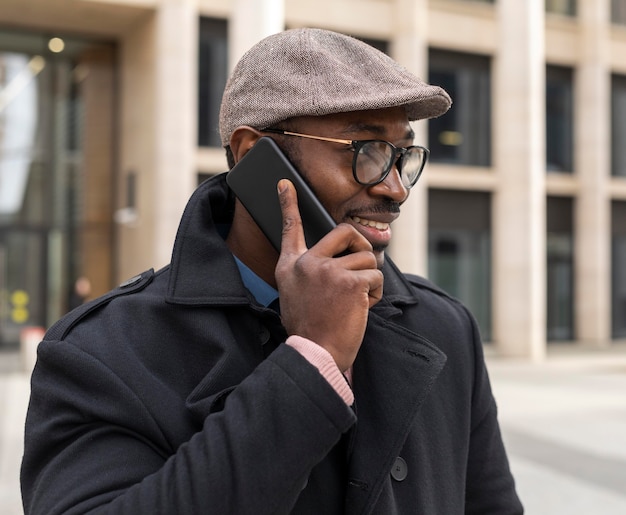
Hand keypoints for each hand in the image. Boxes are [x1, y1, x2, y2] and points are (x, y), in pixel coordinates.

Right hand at [274, 179, 382, 370]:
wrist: (316, 353)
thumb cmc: (310, 328)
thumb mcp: (296, 295)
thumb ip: (310, 272)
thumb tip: (339, 259)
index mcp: (291, 266)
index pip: (290, 228)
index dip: (288, 203)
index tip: (286, 183)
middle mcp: (307, 263)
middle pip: (344, 232)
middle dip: (361, 247)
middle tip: (361, 268)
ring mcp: (328, 271)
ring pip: (367, 258)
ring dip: (369, 280)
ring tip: (356, 301)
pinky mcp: (350, 282)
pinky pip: (376, 277)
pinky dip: (376, 294)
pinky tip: (362, 308)